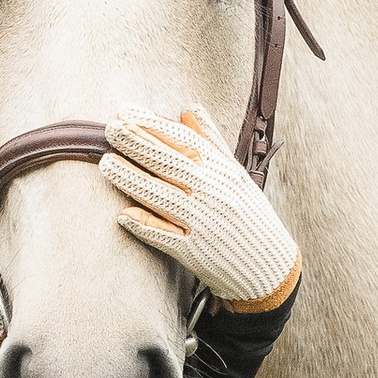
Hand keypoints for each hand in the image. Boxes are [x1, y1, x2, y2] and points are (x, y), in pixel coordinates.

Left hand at [98, 107, 300, 310]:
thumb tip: (187, 111)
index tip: (127, 111)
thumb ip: (210, 142)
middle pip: (170, 164)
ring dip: (132, 180)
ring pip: (163, 197)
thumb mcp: (236, 174)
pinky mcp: (195, 253)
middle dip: (138, 144)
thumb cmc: (249, 215)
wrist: (270, 266)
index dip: (154, 125)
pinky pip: (166, 237)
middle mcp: (213, 194)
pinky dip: (145, 225)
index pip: (184, 141)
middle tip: (110, 128)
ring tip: (107, 164)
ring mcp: (204, 223)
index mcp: (223, 171)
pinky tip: (123, 215)